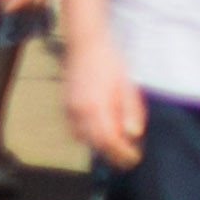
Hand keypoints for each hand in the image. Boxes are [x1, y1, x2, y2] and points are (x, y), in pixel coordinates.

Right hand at [60, 24, 141, 171]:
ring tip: (115, 145)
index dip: (122, 153)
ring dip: (99, 146)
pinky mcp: (65, 104)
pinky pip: (74, 129)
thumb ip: (131, 110)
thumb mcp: (128, 84)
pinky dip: (86, 136)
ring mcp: (69, 107)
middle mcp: (79, 110)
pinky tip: (98, 131)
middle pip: (95, 144)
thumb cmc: (109, 61)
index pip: (109, 140)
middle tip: (128, 156)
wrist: (86, 43)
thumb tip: (134, 133)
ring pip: (82, 139)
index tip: (134, 156)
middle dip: (113, 154)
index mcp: (96, 105)